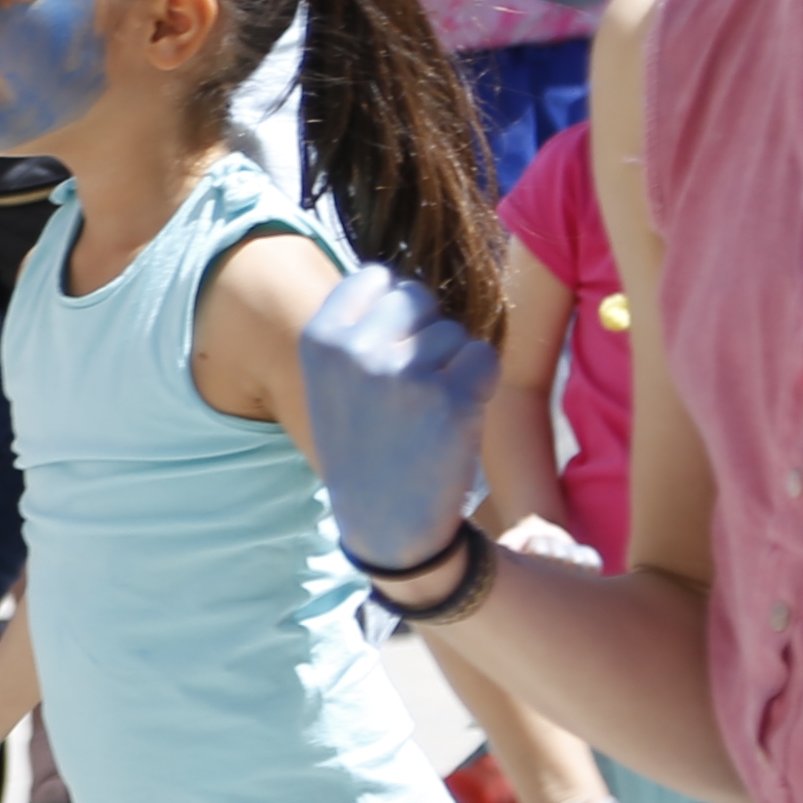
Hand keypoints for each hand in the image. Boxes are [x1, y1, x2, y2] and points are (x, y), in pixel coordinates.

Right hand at [293, 261, 499, 577]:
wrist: (386, 524)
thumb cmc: (364, 445)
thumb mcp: (333, 381)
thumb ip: (356, 327)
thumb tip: (399, 281)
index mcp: (320, 341)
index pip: (376, 278)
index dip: (392, 311)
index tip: (386, 351)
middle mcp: (356, 350)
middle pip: (417, 298)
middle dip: (423, 334)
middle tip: (411, 387)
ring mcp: (404, 374)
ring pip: (452, 331)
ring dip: (452, 364)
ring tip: (428, 410)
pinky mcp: (452, 399)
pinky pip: (483, 357)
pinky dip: (479, 383)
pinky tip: (456, 417)